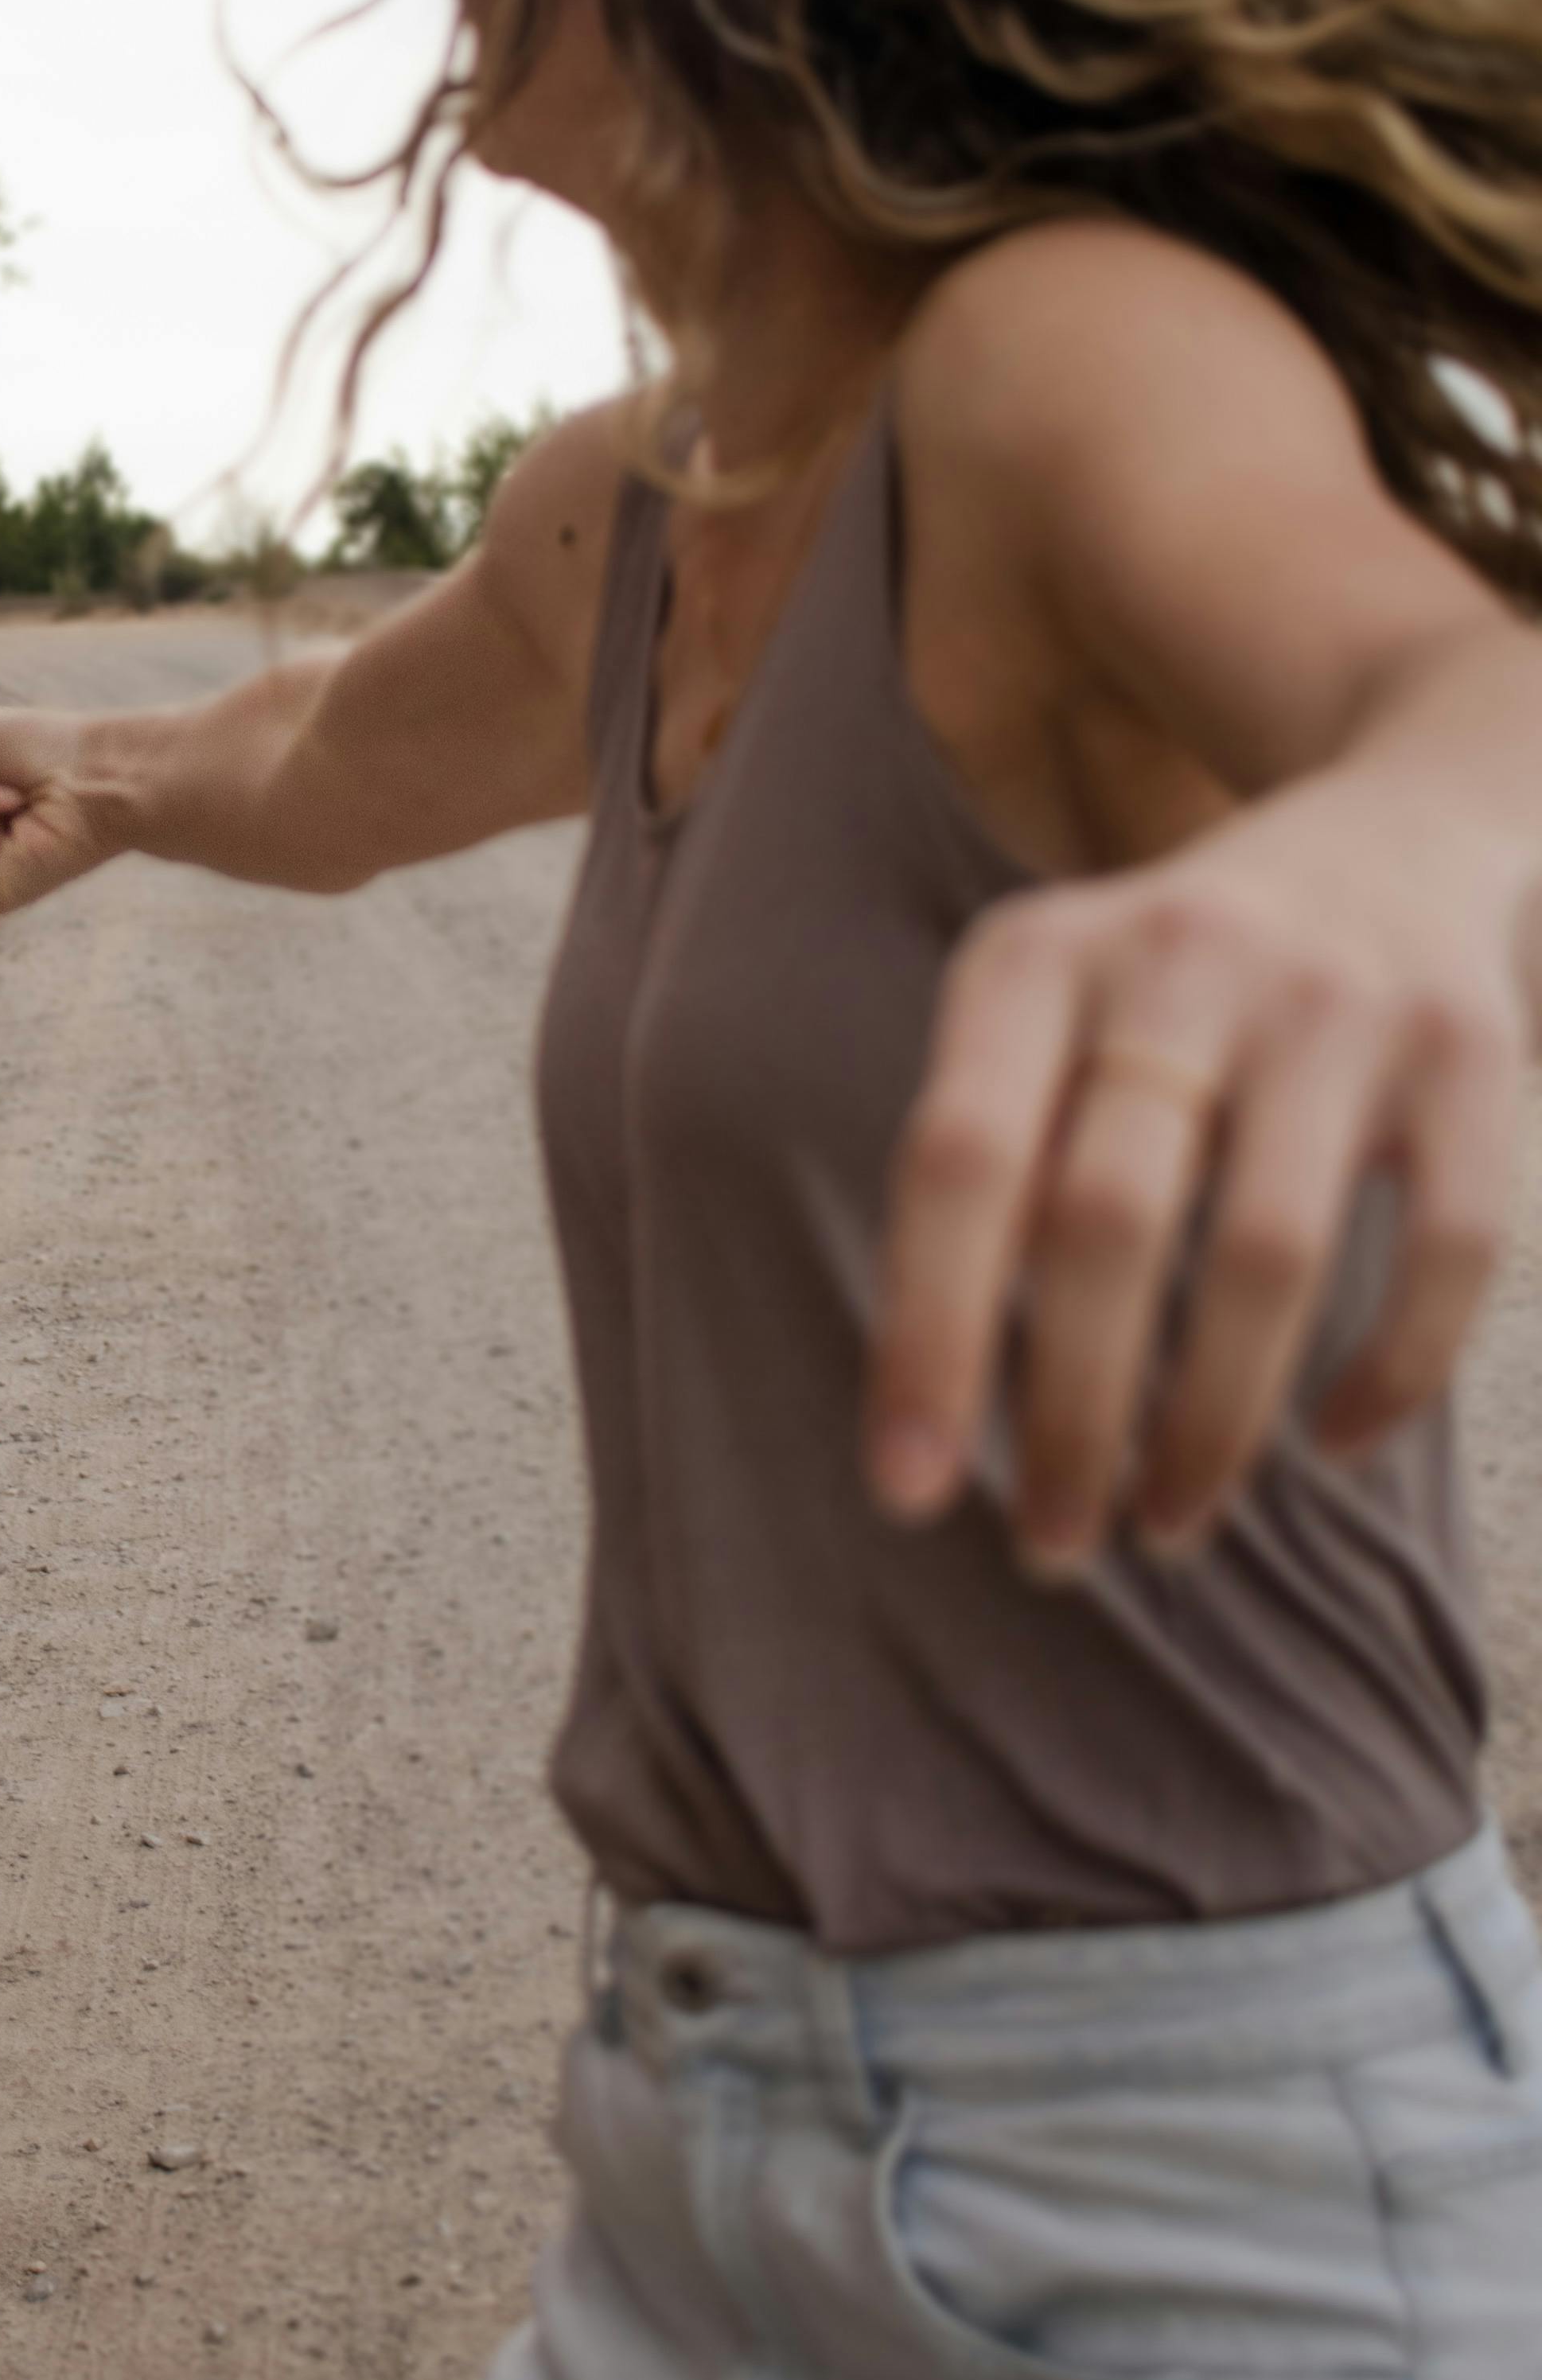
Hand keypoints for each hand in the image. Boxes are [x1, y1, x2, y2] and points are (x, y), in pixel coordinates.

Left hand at [866, 783, 1522, 1569]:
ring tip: (1167, 1525)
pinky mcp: (1474, 1051)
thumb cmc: (1165, 998)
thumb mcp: (1044, 1024)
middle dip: (1070, 1413)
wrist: (1394, 834)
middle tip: (1050, 1545)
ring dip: (1209, 1425)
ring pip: (1264, 1258)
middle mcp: (1181, 957)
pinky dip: (1387, 1372)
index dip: (926, 1335)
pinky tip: (1330, 1446)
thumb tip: (930, 1421)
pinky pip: (1445, 1248)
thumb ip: (993, 1177)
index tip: (905, 1492)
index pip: (956, 1161)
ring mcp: (1338, 1000)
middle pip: (1104, 1224)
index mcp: (1034, 956)